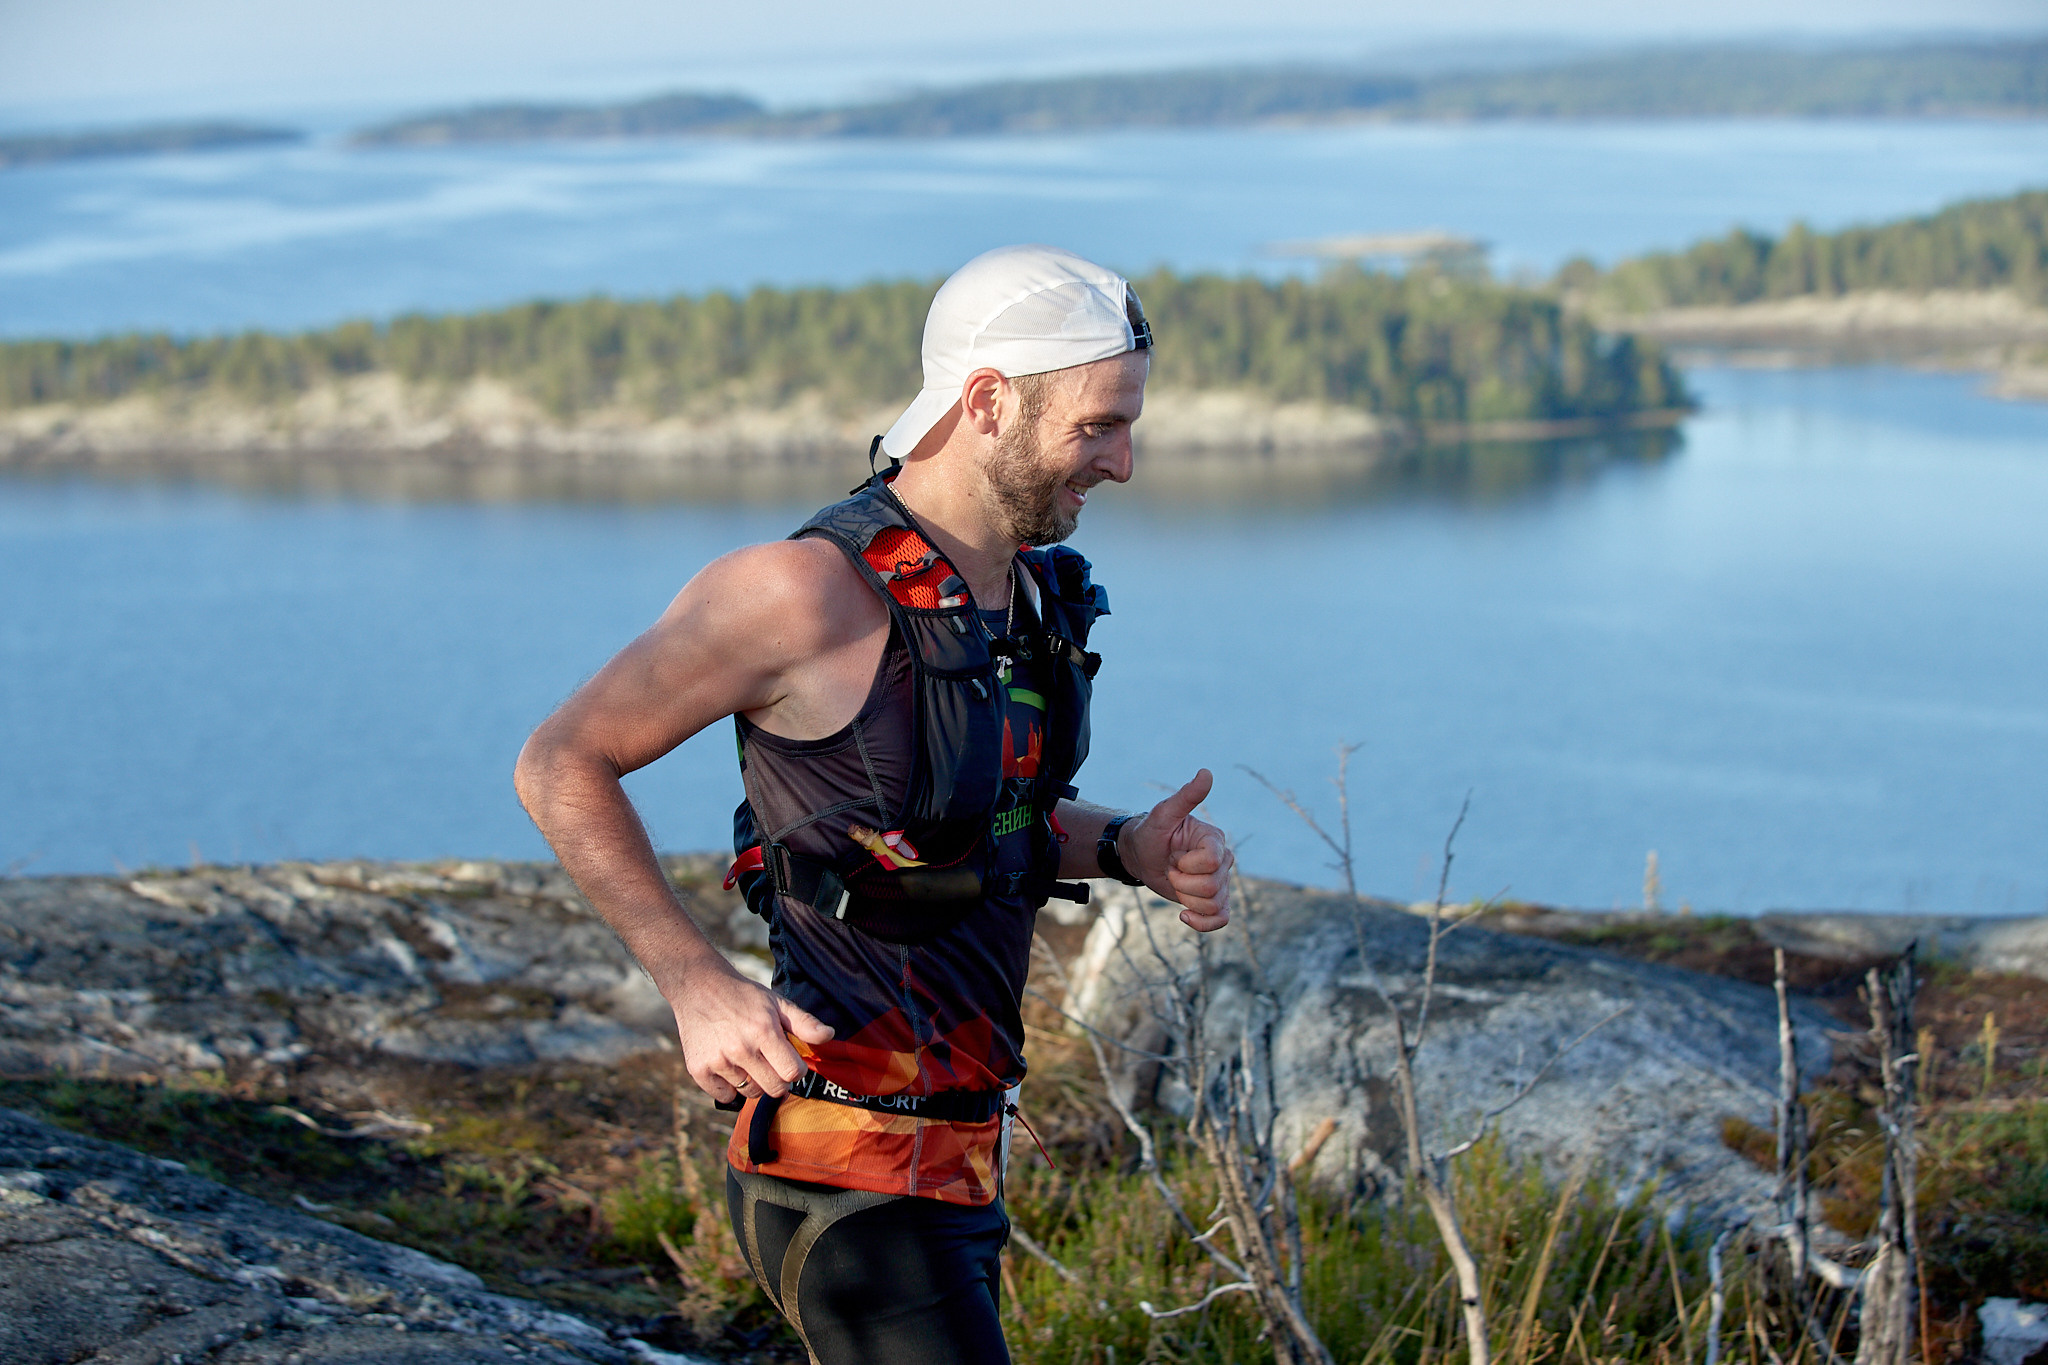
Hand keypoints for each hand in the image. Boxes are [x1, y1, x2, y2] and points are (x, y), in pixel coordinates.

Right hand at [670, 960, 835, 1104]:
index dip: (797, 1070)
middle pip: (774, 1089)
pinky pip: (725, 1096)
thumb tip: (829, 1035)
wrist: (698, 987)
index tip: (791, 1061)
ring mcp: (718, 1061)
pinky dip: (730, 1087)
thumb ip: (804, 1023)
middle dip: (779, 1079)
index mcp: (763, 1032)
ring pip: (750, 1092)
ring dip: (754, 1081)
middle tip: (772, 1063)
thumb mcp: (776, 1002)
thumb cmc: (743, 996)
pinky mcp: (699, 1070)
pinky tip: (729, 1066)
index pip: (793, 1073)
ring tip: (748, 1059)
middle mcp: (740, 1049)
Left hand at [1123, 768, 1233, 932]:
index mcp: (1214, 839)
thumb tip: (1206, 773)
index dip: (1188, 865)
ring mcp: (1219, 881)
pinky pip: (1220, 919)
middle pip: (1212, 887)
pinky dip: (1202, 923)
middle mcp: (1223, 860)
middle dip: (1182, 883)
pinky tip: (1183, 914)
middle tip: (1171, 869)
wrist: (1141, 854)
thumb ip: (1186, 796)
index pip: (1212, 861)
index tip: (1174, 857)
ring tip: (1175, 882)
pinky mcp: (1213, 900)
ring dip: (1186, 899)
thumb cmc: (1151, 831)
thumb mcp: (1164, 813)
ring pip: (1214, 905)